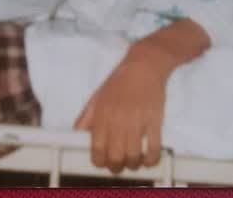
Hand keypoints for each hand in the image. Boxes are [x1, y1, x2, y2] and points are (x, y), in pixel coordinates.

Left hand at [73, 20, 209, 172]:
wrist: (144, 65)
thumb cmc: (119, 80)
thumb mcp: (97, 96)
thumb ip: (86, 117)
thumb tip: (78, 134)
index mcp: (102, 115)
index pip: (97, 149)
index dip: (100, 162)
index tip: (103, 162)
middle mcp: (118, 120)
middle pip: (115, 157)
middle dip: (116, 167)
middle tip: (119, 165)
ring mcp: (137, 121)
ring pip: (133, 156)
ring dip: (134, 164)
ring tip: (134, 161)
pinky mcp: (154, 120)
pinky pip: (153, 148)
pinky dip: (151, 159)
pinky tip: (149, 159)